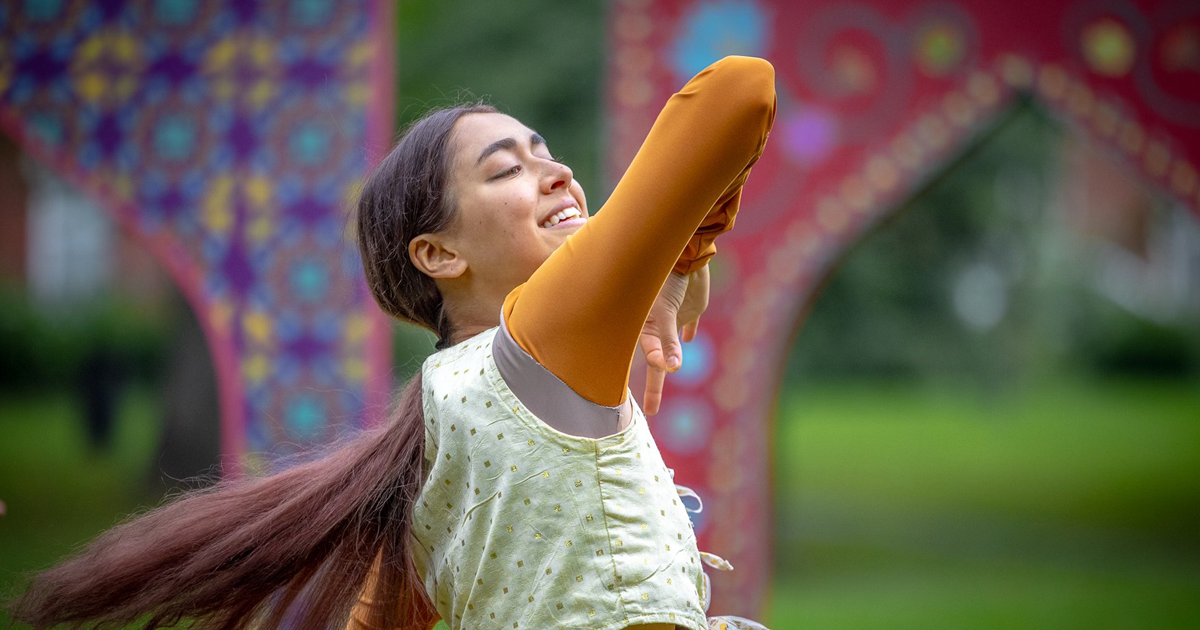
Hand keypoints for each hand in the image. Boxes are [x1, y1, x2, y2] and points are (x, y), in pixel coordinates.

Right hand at [639, 265, 709, 414]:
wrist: (684, 252)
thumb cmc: (664, 282)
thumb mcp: (663, 314)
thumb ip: (666, 341)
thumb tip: (672, 368)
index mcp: (645, 330)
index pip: (650, 362)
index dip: (652, 385)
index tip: (651, 409)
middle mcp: (657, 328)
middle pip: (657, 364)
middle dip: (654, 388)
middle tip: (651, 412)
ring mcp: (674, 319)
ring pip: (672, 347)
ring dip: (670, 361)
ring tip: (668, 373)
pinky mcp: (691, 309)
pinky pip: (689, 324)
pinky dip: (688, 332)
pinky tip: (689, 339)